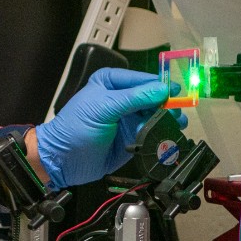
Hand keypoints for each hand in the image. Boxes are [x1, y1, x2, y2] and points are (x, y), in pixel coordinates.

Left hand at [36, 67, 185, 188]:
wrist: (63, 160)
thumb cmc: (74, 128)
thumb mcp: (103, 108)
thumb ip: (133, 98)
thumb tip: (161, 89)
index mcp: (111, 82)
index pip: (141, 80)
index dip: (158, 86)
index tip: (174, 92)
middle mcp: (122, 98)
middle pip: (152, 97)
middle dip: (165, 105)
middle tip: (177, 112)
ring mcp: (128, 118)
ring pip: (155, 115)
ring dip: (166, 120)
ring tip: (175, 124)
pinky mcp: (133, 137)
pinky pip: (152, 133)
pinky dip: (161, 135)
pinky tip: (167, 136)